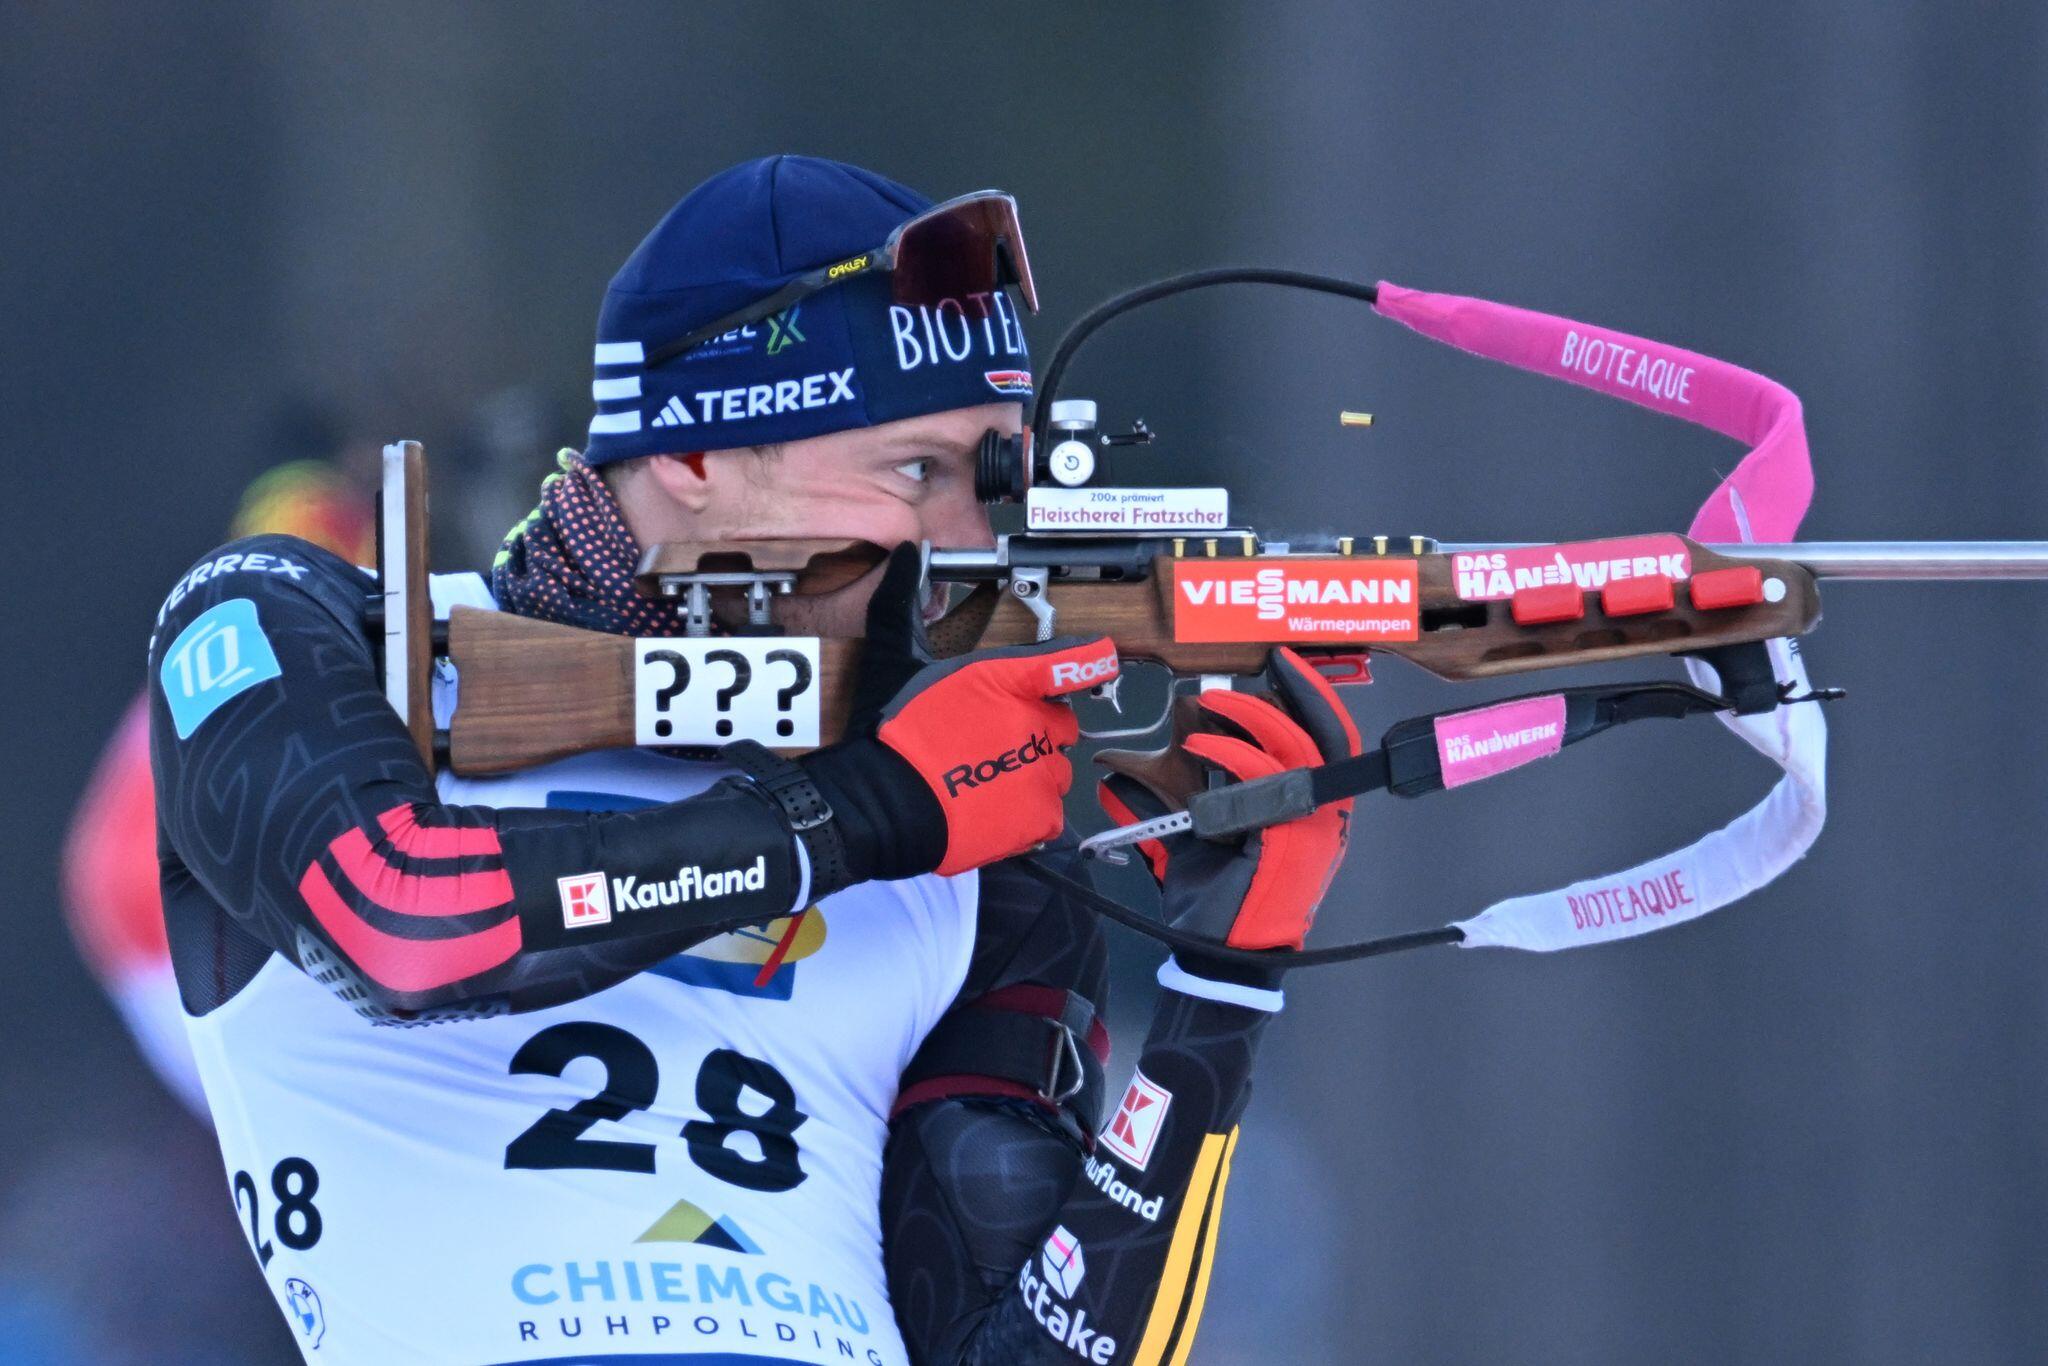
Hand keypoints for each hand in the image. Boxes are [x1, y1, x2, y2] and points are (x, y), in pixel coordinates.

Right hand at [801, 544, 1117, 880]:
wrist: (879, 805)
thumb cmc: (889, 731)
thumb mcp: (891, 657)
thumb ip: (905, 602)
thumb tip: (908, 552)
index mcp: (1003, 678)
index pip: (1066, 662)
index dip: (1090, 659)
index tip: (1106, 656)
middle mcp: (1032, 721)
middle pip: (1061, 723)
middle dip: (1036, 730)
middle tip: (991, 743)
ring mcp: (1040, 770)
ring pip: (1056, 770)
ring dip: (1031, 774)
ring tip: (984, 782)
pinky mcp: (1039, 816)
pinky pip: (1050, 814)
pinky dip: (1028, 816)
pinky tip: (991, 811)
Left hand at [1097, 648, 1359, 961]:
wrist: (1219, 956)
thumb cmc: (1216, 897)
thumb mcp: (1194, 834)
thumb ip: (1175, 796)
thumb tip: (1125, 765)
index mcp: (1311, 808)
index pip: (1329, 740)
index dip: (1312, 697)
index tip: (1282, 662)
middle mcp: (1322, 815)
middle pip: (1323, 735)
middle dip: (1292, 692)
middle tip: (1257, 669)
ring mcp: (1310, 830)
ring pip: (1294, 751)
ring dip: (1248, 719)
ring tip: (1206, 710)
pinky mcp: (1288, 843)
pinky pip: (1265, 784)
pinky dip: (1231, 757)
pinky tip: (1199, 746)